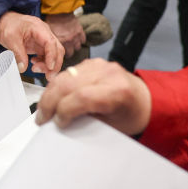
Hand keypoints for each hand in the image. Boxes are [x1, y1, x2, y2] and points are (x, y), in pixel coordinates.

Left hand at [0, 11, 64, 79]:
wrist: (3, 21)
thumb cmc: (7, 24)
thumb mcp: (9, 38)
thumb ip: (17, 53)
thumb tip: (22, 68)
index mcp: (38, 27)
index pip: (51, 42)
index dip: (52, 56)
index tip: (49, 67)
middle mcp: (44, 33)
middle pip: (57, 49)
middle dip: (54, 64)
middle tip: (47, 75)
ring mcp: (42, 40)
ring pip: (54, 54)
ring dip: (49, 65)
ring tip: (36, 69)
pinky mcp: (39, 46)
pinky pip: (47, 56)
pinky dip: (44, 63)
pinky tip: (34, 64)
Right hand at [34, 58, 151, 134]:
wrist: (145, 100)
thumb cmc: (130, 116)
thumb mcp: (112, 126)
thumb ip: (87, 122)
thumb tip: (61, 124)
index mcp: (118, 91)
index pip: (83, 97)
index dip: (65, 111)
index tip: (57, 123)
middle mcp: (108, 73)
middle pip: (69, 83)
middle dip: (50, 102)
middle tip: (41, 118)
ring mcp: (99, 64)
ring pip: (64, 76)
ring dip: (49, 93)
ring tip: (43, 110)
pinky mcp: (92, 62)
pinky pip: (68, 72)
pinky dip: (57, 85)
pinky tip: (53, 98)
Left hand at [46, 12, 85, 57]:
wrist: (59, 10)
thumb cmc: (52, 20)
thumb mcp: (48, 32)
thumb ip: (51, 41)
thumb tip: (48, 48)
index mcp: (59, 42)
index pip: (60, 55)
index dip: (59, 55)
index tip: (58, 54)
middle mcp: (68, 41)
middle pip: (71, 53)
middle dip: (68, 52)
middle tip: (66, 51)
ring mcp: (75, 36)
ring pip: (77, 48)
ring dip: (74, 46)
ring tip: (71, 44)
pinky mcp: (80, 31)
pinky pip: (83, 40)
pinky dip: (80, 40)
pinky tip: (76, 38)